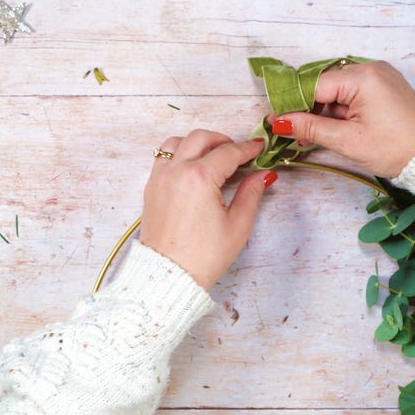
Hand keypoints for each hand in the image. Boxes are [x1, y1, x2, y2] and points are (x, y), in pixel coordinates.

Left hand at [140, 130, 275, 289]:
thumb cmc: (204, 256)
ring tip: (213, 157)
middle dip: (223, 140)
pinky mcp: (151, 188)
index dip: (248, 149)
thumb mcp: (238, 225)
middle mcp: (176, 172)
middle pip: (201, 138)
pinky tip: (193, 167)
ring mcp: (160, 178)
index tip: (259, 148)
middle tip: (238, 153)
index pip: (228, 152)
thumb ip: (251, 193)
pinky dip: (179, 154)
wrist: (169, 276)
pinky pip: (163, 157)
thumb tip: (263, 175)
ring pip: (177, 142)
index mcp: (199, 178)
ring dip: (197, 143)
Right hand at [272, 61, 414, 177]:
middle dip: (307, 108)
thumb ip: (310, 127)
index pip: (314, 85)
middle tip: (296, 134)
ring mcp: (379, 76)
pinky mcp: (385, 87)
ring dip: (323, 112)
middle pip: (324, 84)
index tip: (276, 122)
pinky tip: (335, 129)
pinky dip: (340, 110)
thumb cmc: (397, 148)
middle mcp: (370, 68)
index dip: (292, 104)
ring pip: (336, 90)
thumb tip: (279, 121)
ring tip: (316, 137)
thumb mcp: (348, 140)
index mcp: (362, 77)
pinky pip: (352, 93)